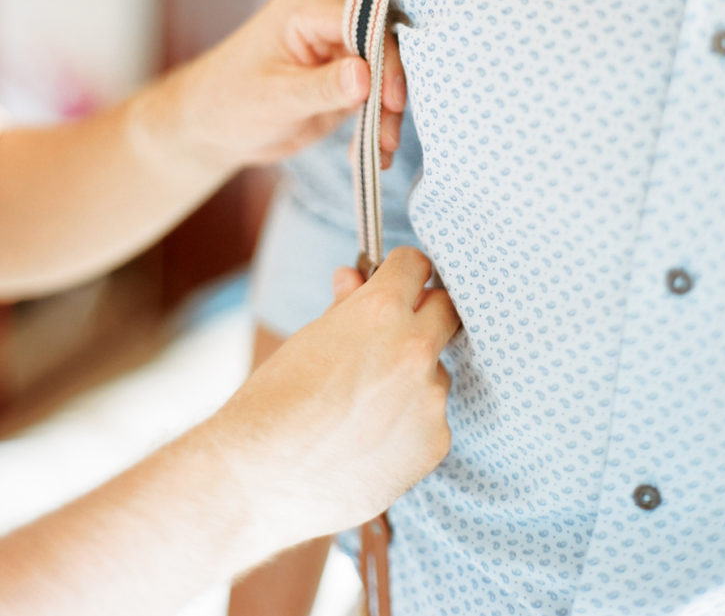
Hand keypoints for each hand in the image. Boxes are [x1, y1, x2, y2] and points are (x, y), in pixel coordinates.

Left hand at [170, 0, 405, 170]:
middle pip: (380, 49)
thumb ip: (322, 87)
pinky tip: (373, 155)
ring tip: (382, 152)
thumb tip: (366, 75)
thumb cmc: (225, 103)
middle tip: (389, 137)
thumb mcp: (274, 98)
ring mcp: (335, 54)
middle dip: (389, 93)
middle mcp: (325, 26)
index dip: (384, 57)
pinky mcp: (341, 82)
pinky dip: (376, 126)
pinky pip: (372, 99)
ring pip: (381, 77)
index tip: (392, 100)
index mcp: (304, 11)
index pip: (363, 22)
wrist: (207, 129)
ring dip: (386, 116)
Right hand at [204, 247, 458, 554]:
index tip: (397, 281)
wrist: (258, 480)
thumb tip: (356, 279)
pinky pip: (430, 418)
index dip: (402, 271)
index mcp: (382, 310)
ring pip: (436, 370)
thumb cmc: (272, 403)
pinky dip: (409, 422)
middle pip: (446, 310)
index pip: (416, 265)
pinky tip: (370, 438)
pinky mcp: (435, 443)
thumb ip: (346, 306)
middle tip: (394, 330)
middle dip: (423, 313)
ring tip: (363, 404)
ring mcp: (430, 399)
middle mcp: (415, 349)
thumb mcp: (308, 338)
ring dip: (413, 376)